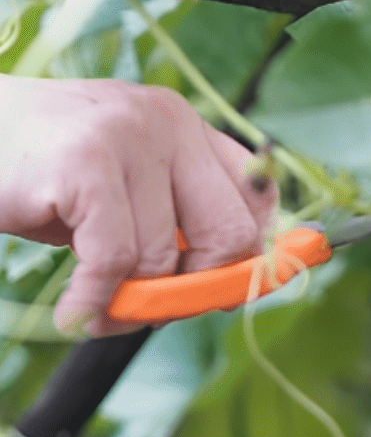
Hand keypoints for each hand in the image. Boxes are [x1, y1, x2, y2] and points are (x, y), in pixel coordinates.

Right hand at [0, 75, 275, 337]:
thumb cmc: (46, 179)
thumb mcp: (126, 192)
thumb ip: (178, 222)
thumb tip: (233, 288)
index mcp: (186, 127)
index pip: (259, 197)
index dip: (253, 256)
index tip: (225, 290)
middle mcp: (166, 122)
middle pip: (232, 235)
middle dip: (199, 288)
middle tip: (157, 308)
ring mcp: (126, 136)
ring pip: (164, 259)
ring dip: (132, 305)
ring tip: (98, 308)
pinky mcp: (85, 162)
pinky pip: (115, 263)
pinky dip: (94, 303)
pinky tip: (76, 314)